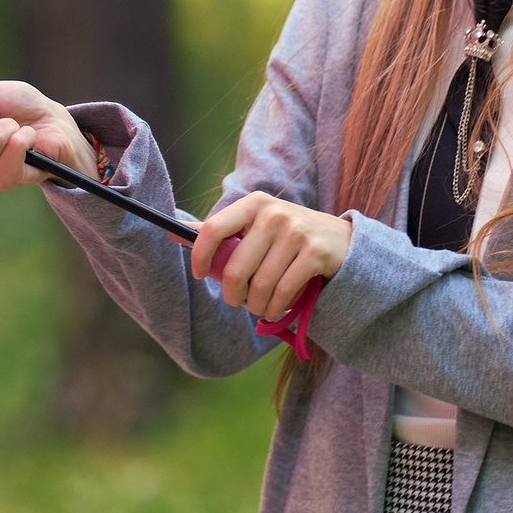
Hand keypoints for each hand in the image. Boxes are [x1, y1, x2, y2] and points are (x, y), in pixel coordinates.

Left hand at [191, 191, 348, 320]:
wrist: (341, 240)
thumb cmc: (287, 236)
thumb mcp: (254, 226)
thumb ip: (218, 231)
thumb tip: (171, 230)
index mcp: (253, 203)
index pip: (213, 229)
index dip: (201, 257)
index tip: (200, 276)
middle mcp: (274, 213)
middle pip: (236, 269)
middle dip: (234, 295)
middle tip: (238, 300)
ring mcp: (296, 231)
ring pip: (260, 285)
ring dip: (256, 305)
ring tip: (260, 306)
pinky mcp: (315, 253)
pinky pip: (283, 291)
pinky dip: (276, 308)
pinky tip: (276, 309)